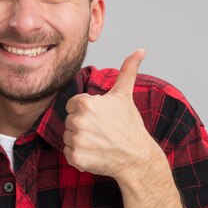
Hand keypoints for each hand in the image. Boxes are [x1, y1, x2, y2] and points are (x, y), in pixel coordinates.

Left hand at [63, 49, 158, 180]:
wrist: (137, 158)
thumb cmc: (130, 126)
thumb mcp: (125, 96)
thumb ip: (127, 70)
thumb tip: (140, 50)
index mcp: (86, 103)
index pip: (72, 105)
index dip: (85, 111)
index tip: (100, 118)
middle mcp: (79, 120)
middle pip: (69, 120)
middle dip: (82, 125)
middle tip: (101, 131)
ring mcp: (77, 140)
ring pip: (67, 136)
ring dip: (79, 140)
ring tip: (98, 142)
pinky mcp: (76, 158)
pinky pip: (68, 153)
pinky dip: (78, 155)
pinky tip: (94, 153)